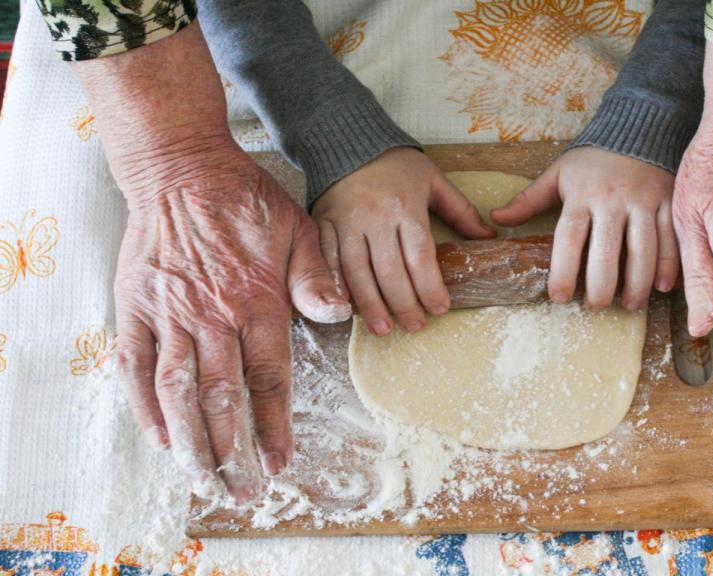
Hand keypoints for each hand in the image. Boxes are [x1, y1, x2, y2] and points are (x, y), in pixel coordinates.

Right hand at [72, 24, 346, 502]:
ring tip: (203, 480)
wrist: (181, 166)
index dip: (274, 425)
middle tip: (245, 491)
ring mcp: (170, 313)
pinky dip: (144, 405)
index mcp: (258, 300)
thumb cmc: (246, 199)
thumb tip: (340, 315)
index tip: (281, 460)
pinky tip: (159, 438)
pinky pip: (135, 365)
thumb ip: (317, 278)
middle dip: (235, 451)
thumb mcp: (299, 230)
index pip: (268, 378)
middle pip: (224, 397)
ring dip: (191, 441)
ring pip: (179, 391)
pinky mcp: (136, 307)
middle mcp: (213, 315)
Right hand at [312, 147, 493, 335]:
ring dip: (371, 305)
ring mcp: (347, 224)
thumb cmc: (396, 164)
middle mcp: (375, 219)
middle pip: (390, 271)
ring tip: (384, 329)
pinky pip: (328, 261)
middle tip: (416, 326)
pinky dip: (337, 287)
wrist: (348, 139)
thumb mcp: (433, 180)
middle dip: (404, 304)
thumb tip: (489, 237)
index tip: (440, 308)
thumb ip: (461, 211)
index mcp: (406, 208)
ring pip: (357, 272)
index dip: (430, 286)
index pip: (420, 256)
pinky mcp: (324, 225)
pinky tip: (347, 309)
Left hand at [491, 147, 678, 310]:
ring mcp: (643, 201)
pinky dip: (669, 264)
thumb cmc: (593, 158)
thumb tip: (496, 218)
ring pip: (642, 250)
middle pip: (606, 252)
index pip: (569, 238)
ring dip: (636, 283)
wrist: (638, 126)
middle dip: (600, 286)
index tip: (558, 298)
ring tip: (629, 305)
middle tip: (595, 307)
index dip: (563, 271)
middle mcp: (612, 200)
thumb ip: (529, 199)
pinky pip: (671, 237)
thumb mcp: (558, 173)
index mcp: (581, 195)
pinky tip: (662, 287)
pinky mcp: (669, 201)